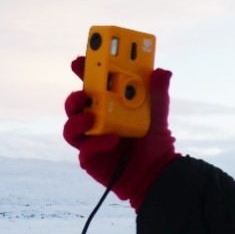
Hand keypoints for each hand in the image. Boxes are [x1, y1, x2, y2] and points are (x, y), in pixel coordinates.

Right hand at [63, 57, 178, 209]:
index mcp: (108, 105)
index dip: (84, 72)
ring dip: (77, 121)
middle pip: (75, 104)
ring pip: (71, 127)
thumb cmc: (154, 142)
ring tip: (90, 119)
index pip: (92, 85)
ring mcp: (90, 139)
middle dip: (74, 96)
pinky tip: (112, 140)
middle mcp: (96, 120)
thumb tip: (163, 72)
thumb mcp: (159, 115)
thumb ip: (159, 94)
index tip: (82, 60)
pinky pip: (85, 149)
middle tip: (82, 93)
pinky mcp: (90, 158)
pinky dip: (97, 143)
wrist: (155, 173)